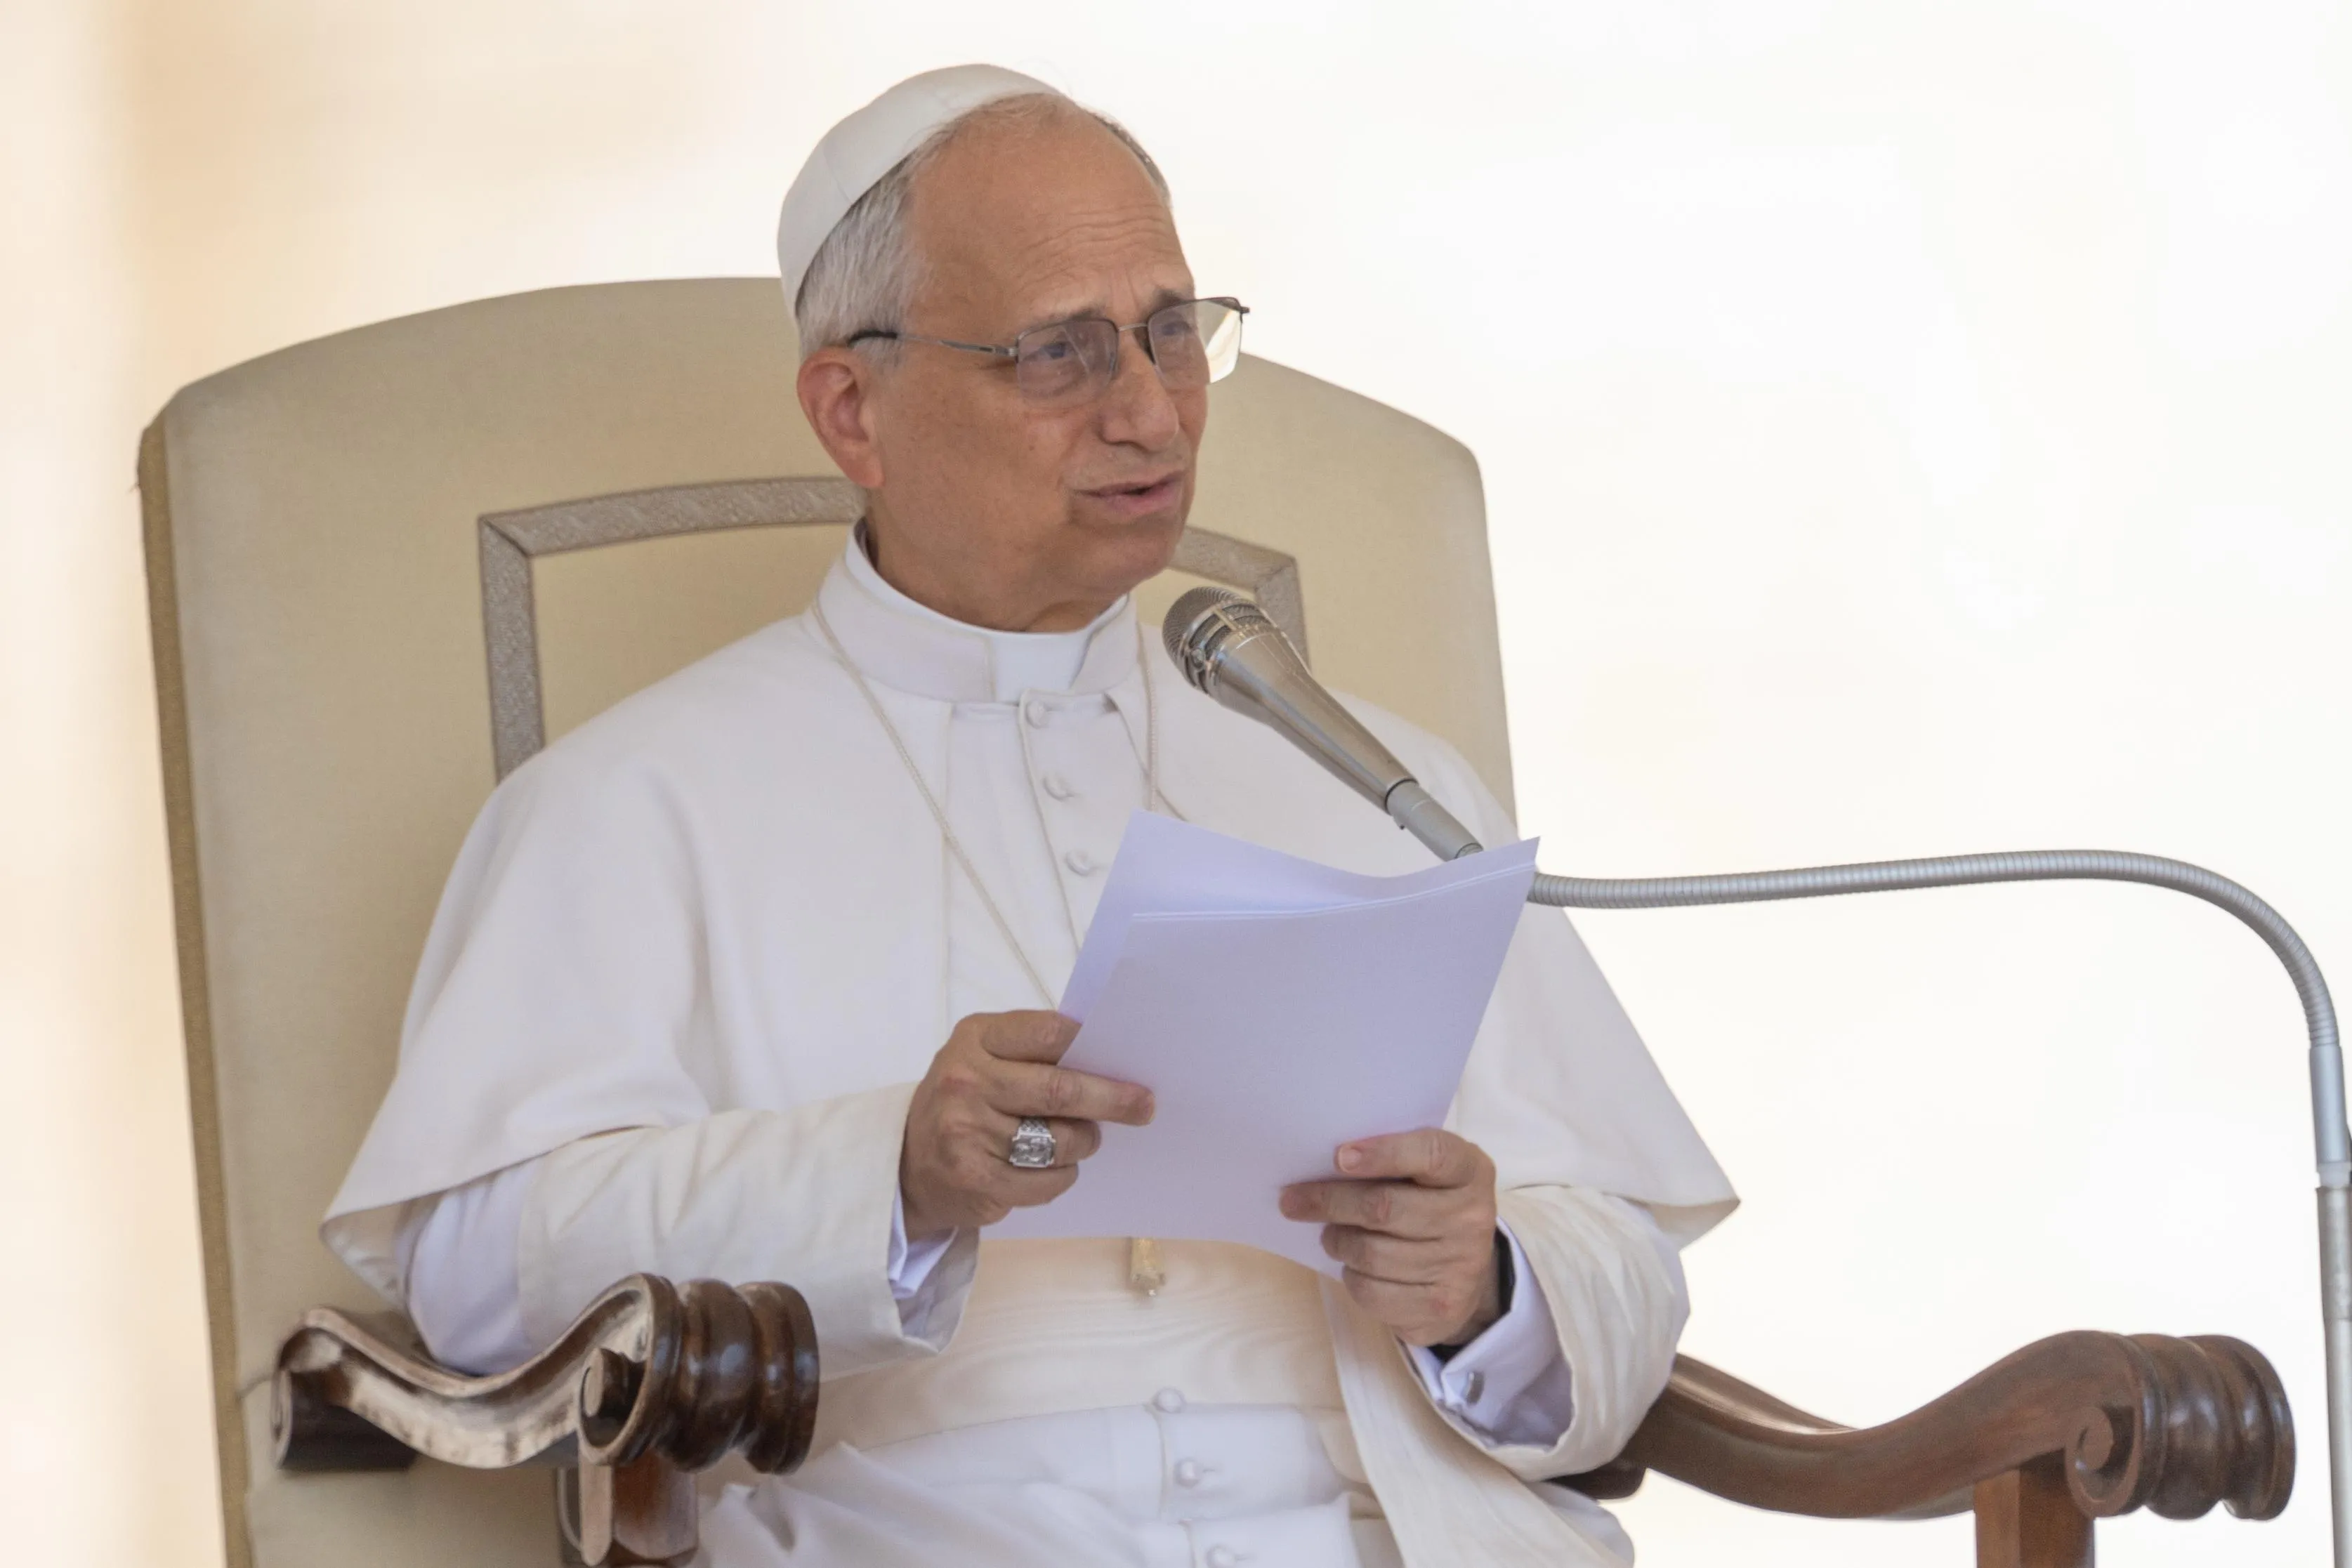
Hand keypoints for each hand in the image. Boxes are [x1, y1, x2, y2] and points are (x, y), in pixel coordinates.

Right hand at [900, 1010, 1153, 1240]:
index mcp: (975, 1038)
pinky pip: (1050, 1180)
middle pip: (1061, 1090)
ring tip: (1079, 1139)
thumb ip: (1034, 1053)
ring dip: (1084, 1142)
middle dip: (1112, 1099)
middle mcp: (967, 1081)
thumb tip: (1109, 1061)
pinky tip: (1049, 1167)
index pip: (1049, 1032)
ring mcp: (968, 1133)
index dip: (1091, 1045)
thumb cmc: (963, 1100)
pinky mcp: (978, 1180)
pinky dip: (1063, 1175)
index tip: (1124, 1056)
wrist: (906, 1163)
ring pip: (1061, 1140)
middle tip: (1143, 1106)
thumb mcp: (983, 1057)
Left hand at [1280, 1129, 1502, 1346]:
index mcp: (1470, 1172)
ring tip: (1330, 1235)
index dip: (1383, 1153)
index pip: (1431, 1153)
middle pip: (1385, 1207)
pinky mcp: (1440, 1308)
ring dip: (1338, 1242)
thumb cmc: (1430, 1206)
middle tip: (1293, 1201)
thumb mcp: (1426, 1173)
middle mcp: (1472, 1218)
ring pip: (1372, 1253)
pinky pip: (1374, 1292)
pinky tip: (1354, 1266)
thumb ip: (1392, 1160)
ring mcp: (1460, 1267)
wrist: (1469, 1273)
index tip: (1339, 1156)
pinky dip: (1352, 1277)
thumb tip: (1324, 1165)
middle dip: (1329, 1202)